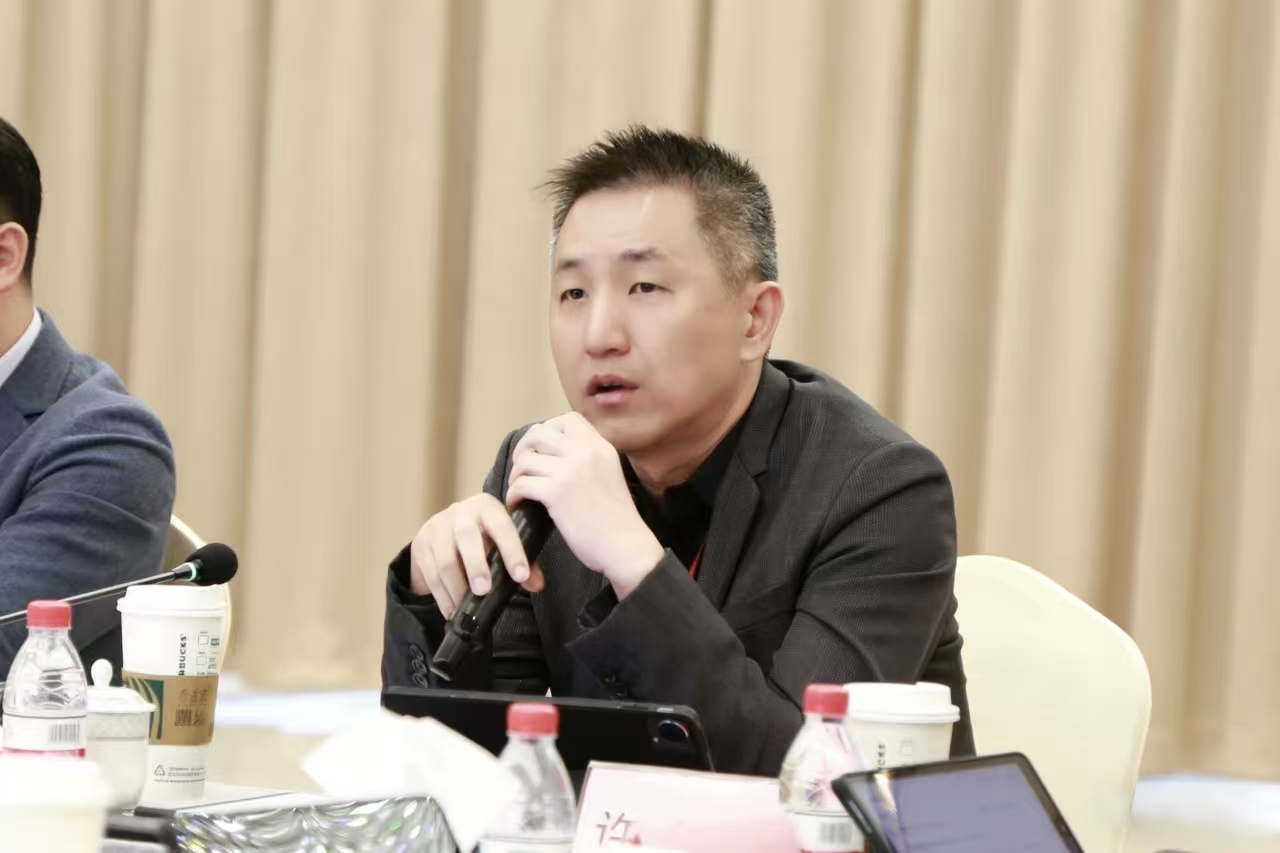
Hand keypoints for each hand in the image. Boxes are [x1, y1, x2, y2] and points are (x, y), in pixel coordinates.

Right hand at [408, 493, 545, 617]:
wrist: (445, 527)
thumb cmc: (484, 535)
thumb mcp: (502, 540)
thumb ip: (522, 561)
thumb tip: (536, 584)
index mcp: (487, 508)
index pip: (502, 526)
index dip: (512, 550)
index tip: (521, 576)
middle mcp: (461, 513)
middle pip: (467, 538)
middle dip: (476, 566)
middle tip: (483, 591)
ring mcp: (437, 527)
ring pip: (445, 560)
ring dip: (457, 588)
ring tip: (467, 608)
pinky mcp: (421, 545)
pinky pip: (431, 575)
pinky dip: (443, 597)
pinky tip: (453, 610)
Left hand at [506, 413, 663, 598]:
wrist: (626, 547)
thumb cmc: (618, 520)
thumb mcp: (610, 475)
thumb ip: (589, 461)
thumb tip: (557, 456)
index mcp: (601, 448)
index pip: (568, 419)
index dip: (548, 430)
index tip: (543, 451)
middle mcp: (586, 453)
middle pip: (540, 433)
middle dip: (524, 448)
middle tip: (523, 468)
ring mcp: (570, 472)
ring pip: (525, 459)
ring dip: (516, 475)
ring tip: (520, 490)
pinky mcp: (556, 493)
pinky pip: (521, 484)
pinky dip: (514, 495)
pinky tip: (518, 505)